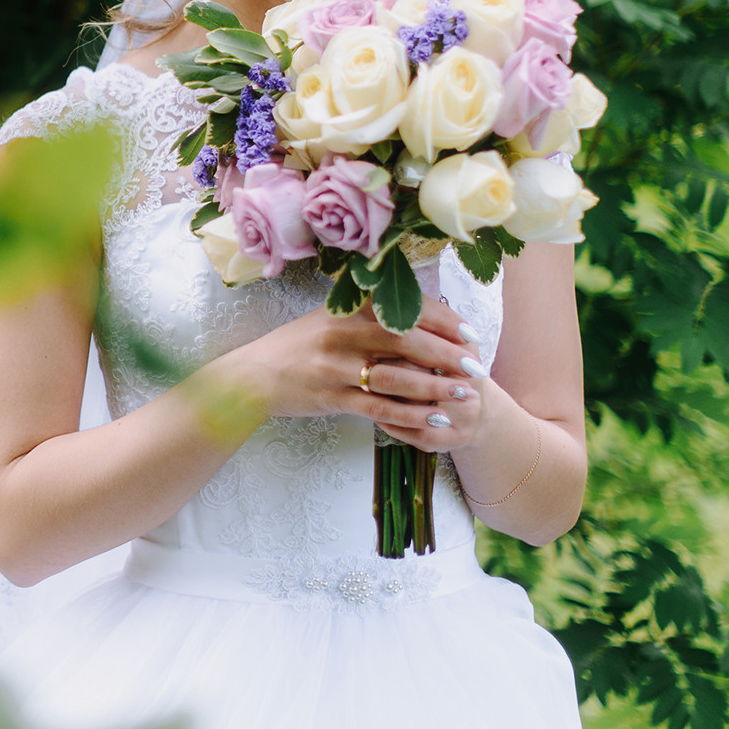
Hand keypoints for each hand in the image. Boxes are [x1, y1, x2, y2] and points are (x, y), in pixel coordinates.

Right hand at [210, 295, 484, 448]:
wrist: (251, 376)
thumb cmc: (296, 347)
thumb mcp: (328, 319)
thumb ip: (366, 315)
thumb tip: (416, 316)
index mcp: (346, 309)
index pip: (405, 309)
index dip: (444, 321)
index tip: (470, 334)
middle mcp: (342, 333)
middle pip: (407, 341)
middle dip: (448, 354)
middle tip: (477, 366)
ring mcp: (334, 366)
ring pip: (396, 376)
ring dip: (436, 387)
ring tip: (465, 394)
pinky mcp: (329, 397)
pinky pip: (378, 408)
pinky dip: (410, 415)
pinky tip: (434, 419)